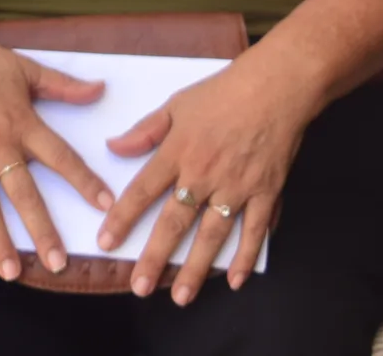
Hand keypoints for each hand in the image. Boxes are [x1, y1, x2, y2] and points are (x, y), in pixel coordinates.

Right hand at [0, 30, 114, 280]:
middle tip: (58, 263)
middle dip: (42, 230)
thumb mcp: (23, 67)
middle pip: (23, 193)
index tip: (106, 207)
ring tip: (11, 272)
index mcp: (20, 122)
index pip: (60, 157)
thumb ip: (62, 84)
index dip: (85, 182)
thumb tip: (100, 90)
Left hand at [99, 57, 310, 302]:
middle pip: (174, 222)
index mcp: (179, 150)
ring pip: (212, 235)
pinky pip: (255, 231)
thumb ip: (146, 130)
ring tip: (181, 296)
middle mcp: (204, 173)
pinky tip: (236, 280)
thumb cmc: (225, 91)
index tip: (106, 242)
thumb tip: (114, 148)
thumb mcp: (177, 104)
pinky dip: (246, 257)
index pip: (143, 190)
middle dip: (155, 257)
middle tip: (139, 286)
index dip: (123, 218)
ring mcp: (237, 186)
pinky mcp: (266, 191)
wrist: (277, 86)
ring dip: (196, 268)